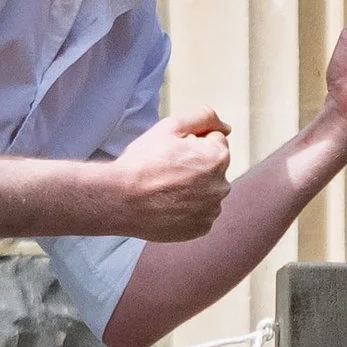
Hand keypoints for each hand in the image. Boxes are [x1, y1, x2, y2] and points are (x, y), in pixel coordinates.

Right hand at [114, 109, 233, 240]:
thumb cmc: (143, 162)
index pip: (215, 142)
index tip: (172, 152)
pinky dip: (187, 210)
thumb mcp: (171, 126)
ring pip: (206, 192)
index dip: (191, 143)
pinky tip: (168, 205)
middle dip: (196, 166)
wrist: (120, 199)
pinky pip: (199, 214)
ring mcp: (211, 210)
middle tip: (166, 170)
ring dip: (193, 189)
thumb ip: (204, 117)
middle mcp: (221, 186)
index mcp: (218, 158)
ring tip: (165, 189)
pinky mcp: (201, 228)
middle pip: (212, 168)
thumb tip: (226, 128)